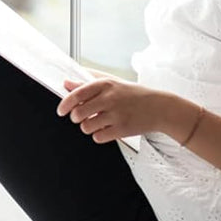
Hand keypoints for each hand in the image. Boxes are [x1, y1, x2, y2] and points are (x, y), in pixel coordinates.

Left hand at [57, 75, 174, 143]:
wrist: (160, 107)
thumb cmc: (134, 94)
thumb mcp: (111, 83)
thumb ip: (87, 83)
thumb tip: (66, 83)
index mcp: (105, 85)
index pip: (76, 95)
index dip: (65, 104)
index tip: (61, 110)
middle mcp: (110, 99)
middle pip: (78, 114)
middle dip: (76, 118)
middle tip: (82, 117)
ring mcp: (116, 115)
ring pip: (86, 127)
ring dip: (88, 127)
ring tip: (98, 122)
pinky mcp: (122, 129)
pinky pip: (98, 137)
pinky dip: (99, 135)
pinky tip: (107, 129)